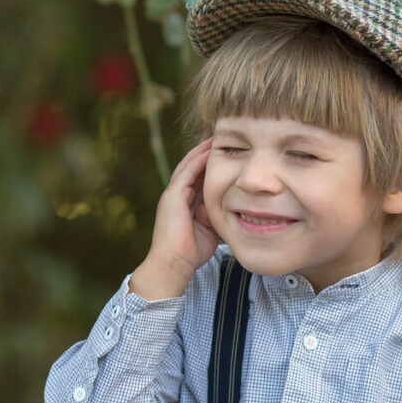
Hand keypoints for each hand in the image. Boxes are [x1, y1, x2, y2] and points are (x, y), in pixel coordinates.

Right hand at [130, 139, 218, 299]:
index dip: (209, 165)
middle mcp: (176, 195)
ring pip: (188, 165)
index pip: (197, 178)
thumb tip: (228, 207)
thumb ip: (214, 216)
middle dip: (204, 152)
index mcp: (183, 203)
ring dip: (201, 151)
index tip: (225, 155)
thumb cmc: (190, 253)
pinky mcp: (172, 196)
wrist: (173, 264)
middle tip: (219, 138)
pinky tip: (210, 151)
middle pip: (191, 167)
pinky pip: (187, 173)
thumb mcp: (208, 230)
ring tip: (215, 138)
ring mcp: (173, 194)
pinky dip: (198, 161)